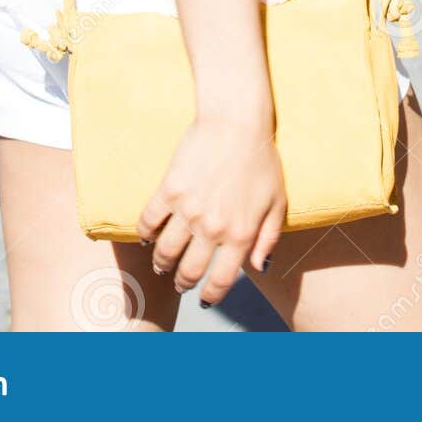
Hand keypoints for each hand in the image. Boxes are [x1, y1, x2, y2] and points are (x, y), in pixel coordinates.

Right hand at [137, 112, 285, 306]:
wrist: (237, 121)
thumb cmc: (261, 159)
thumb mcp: (277, 202)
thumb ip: (269, 239)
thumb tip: (260, 268)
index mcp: (240, 235)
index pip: (220, 281)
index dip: (210, 296)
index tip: (204, 300)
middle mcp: (212, 228)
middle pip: (189, 271)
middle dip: (183, 282)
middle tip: (180, 282)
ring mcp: (188, 210)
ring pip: (165, 252)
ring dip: (162, 263)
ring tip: (162, 263)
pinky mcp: (169, 189)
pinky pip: (149, 221)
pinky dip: (145, 233)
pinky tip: (148, 236)